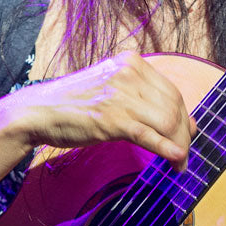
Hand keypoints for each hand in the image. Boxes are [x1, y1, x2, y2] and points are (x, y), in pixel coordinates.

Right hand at [5, 53, 195, 165]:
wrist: (37, 111)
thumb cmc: (74, 103)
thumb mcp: (111, 88)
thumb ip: (142, 97)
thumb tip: (180, 120)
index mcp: (131, 62)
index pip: (171, 91)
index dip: (184, 116)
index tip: (187, 133)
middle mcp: (129, 74)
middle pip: (174, 106)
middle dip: (184, 134)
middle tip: (183, 155)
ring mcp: (120, 96)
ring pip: (167, 122)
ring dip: (179, 146)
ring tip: (178, 163)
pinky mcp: (111, 119)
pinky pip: (148, 135)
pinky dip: (167, 148)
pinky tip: (177, 159)